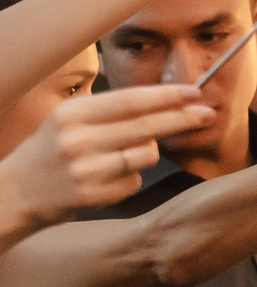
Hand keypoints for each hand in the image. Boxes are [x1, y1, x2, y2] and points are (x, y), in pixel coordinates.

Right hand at [0, 85, 212, 224]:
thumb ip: (110, 112)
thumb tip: (165, 102)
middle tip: (208, 113)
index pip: (130, 100)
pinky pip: (134, 181)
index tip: (195, 92)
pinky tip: (106, 179)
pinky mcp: (93, 195)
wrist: (17, 191)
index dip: (167, 96)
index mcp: (72, 113)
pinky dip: (130, 179)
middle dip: (182, 118)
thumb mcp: (69, 121)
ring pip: (146, 155)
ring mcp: (86, 169)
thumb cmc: (52, 151)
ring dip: (147, 153)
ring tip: (119, 156)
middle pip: (146, 125)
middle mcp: (78, 139)